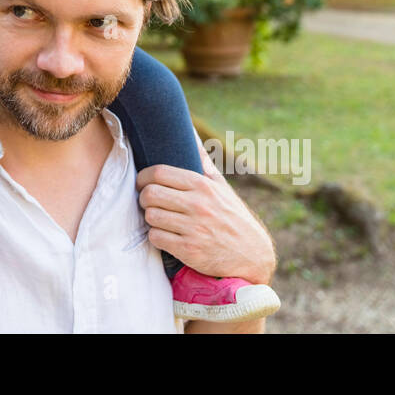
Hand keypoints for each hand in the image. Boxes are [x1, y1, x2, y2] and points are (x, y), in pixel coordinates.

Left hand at [136, 146, 275, 285]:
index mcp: (203, 186)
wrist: (252, 255)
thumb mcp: (222, 188)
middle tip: (148, 202)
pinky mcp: (189, 250)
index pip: (159, 173)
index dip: (143, 177)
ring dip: (150, 218)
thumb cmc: (234, 217)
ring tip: (159, 219)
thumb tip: (192, 139)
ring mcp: (193, 228)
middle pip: (150, 194)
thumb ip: (204, 165)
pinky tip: (165, 235)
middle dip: (144, 198)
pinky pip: (156, 238)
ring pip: (150, 216)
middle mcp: (198, 205)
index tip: (142, 183)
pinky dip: (156, 237)